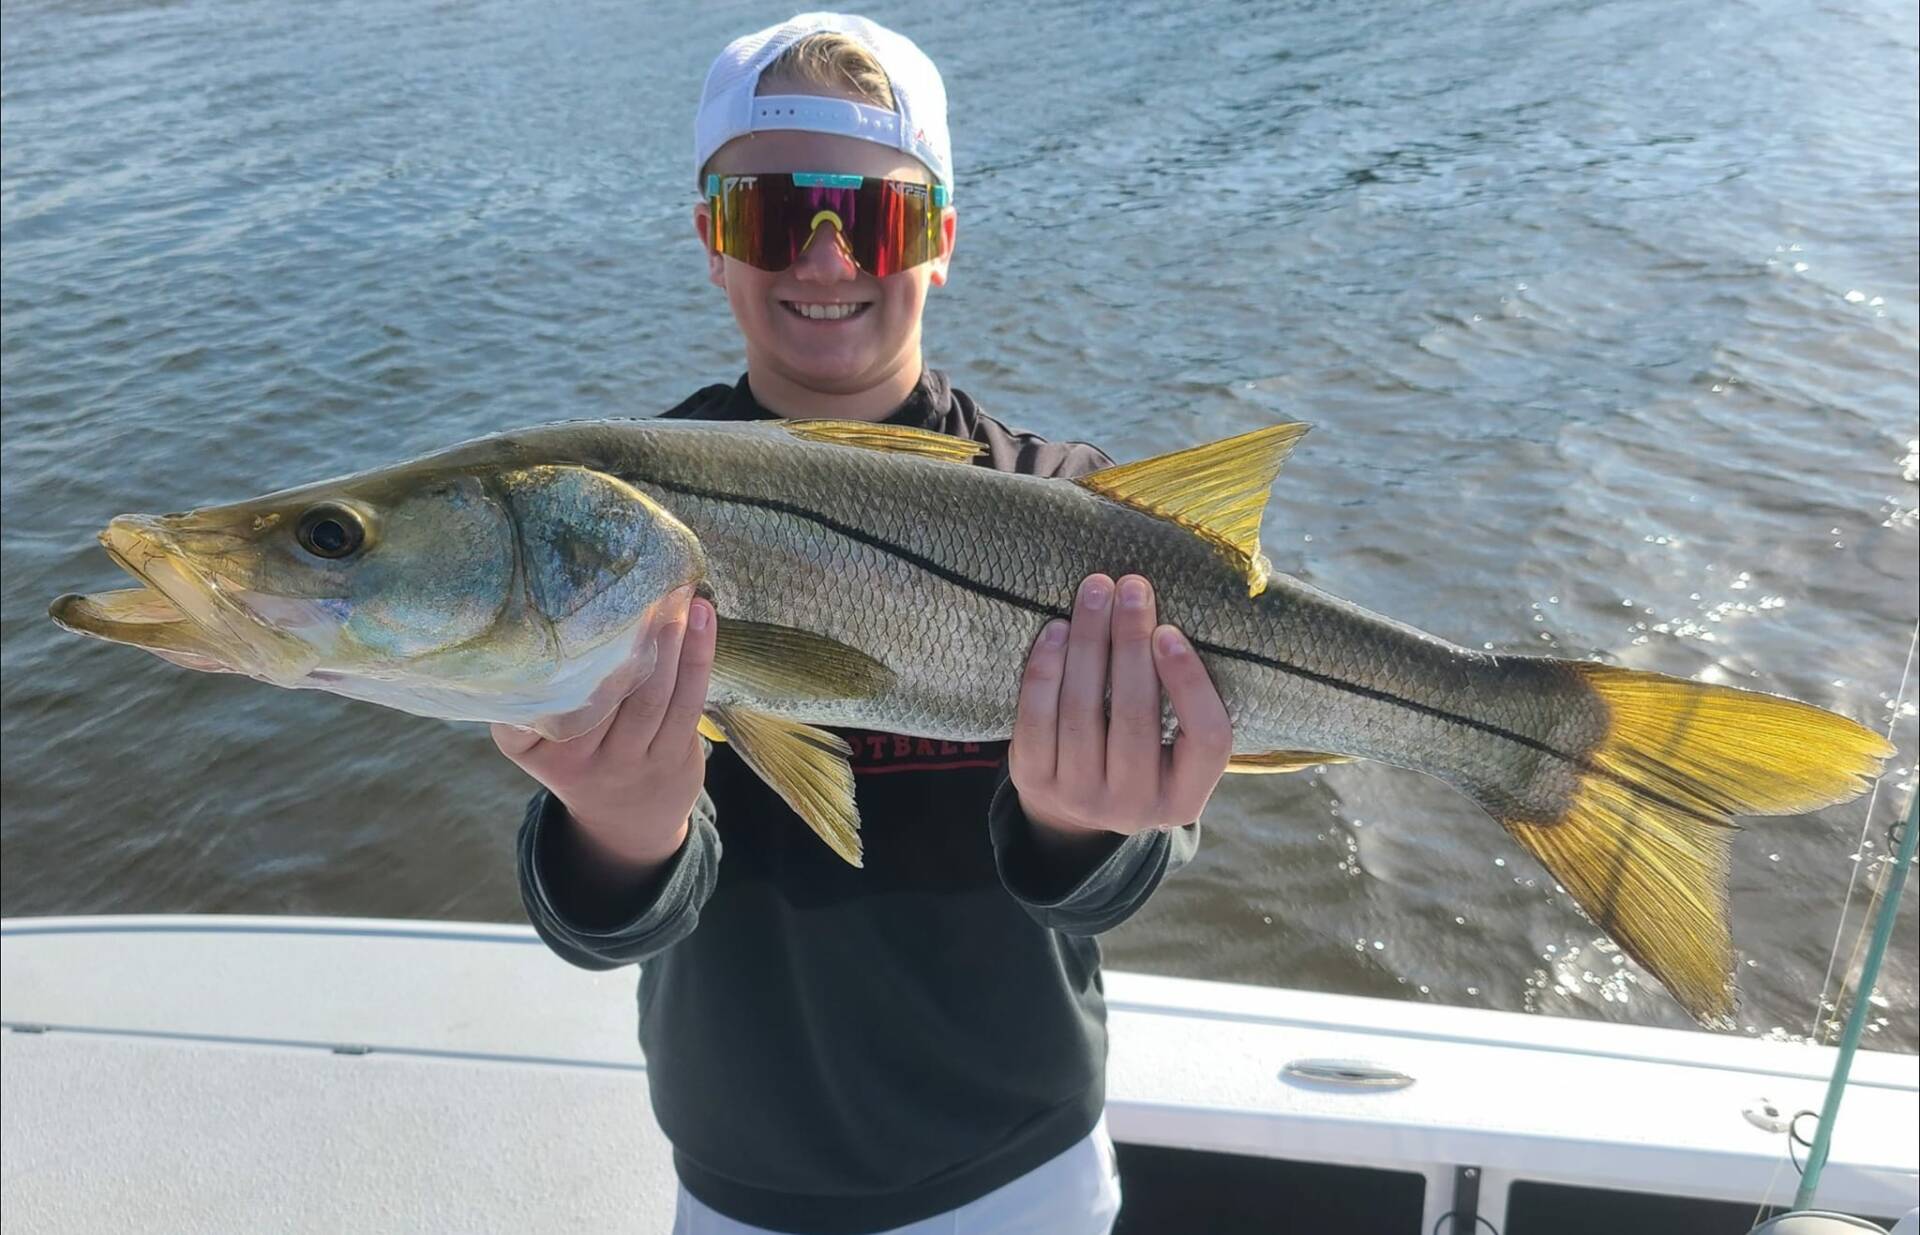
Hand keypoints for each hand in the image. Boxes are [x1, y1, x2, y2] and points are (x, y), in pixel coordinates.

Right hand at [491, 586, 716, 874]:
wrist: (626, 821)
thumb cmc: (577, 756)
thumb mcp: (536, 740)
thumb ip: (529, 696)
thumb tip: (539, 615)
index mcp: (533, 747)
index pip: (529, 706)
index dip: (543, 664)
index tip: (555, 614)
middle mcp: (579, 758)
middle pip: (600, 692)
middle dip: (622, 634)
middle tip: (636, 581)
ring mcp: (629, 760)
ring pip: (650, 695)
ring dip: (667, 639)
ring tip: (675, 592)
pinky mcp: (673, 755)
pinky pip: (688, 702)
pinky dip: (696, 656)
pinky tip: (703, 617)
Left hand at [1009, 573, 1232, 842]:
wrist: (1072, 809)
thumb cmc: (1138, 756)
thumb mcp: (1173, 750)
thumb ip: (1183, 701)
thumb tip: (1165, 614)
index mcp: (1185, 798)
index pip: (1207, 740)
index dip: (1190, 684)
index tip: (1170, 631)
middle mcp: (1135, 806)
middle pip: (1136, 719)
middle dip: (1131, 644)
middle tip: (1131, 587)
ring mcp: (1080, 797)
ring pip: (1082, 712)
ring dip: (1088, 643)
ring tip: (1095, 592)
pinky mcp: (1034, 781)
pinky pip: (1035, 718)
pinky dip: (1045, 670)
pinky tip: (1056, 630)